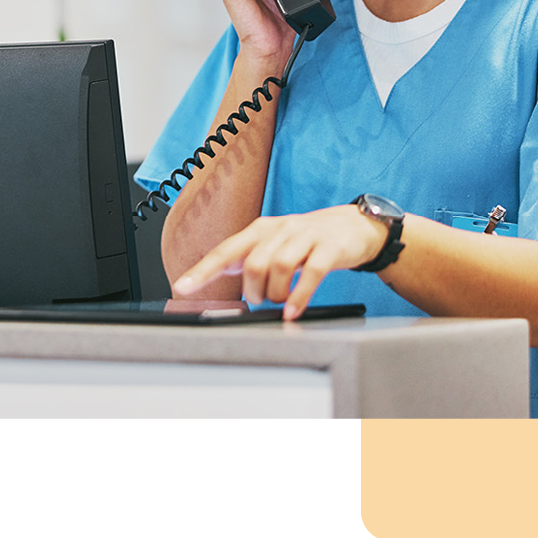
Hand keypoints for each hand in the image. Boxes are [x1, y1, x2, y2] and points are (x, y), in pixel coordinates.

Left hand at [172, 205, 388, 319]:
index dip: (203, 270)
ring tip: (280, 303)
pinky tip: (293, 311)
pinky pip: (311, 273)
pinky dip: (299, 296)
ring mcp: (306, 236)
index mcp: (262, 229)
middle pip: (253, 262)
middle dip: (253, 291)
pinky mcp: (329, 248)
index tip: (182, 287)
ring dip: (276, 294)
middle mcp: (281, 228)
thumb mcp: (275, 244)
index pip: (226, 250)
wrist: (354, 227)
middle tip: (261, 300)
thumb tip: (214, 278)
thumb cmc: (308, 240)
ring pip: (279, 267)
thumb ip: (248, 258)